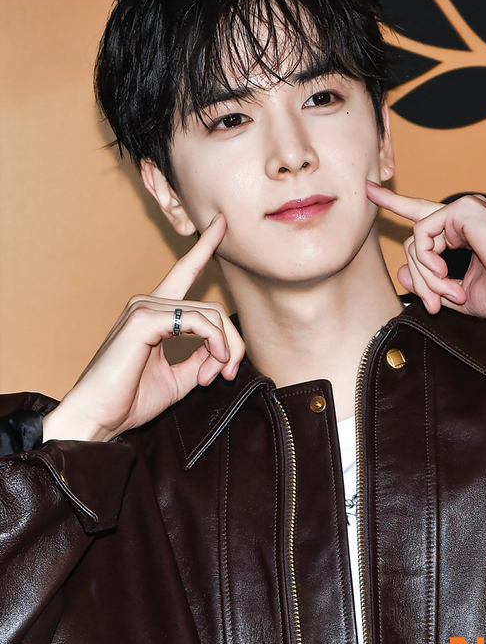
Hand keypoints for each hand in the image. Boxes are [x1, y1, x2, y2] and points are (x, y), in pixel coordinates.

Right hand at [42, 214, 244, 442]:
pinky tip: (210, 368)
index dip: (204, 247)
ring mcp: (143, 307)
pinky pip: (198, 322)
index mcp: (153, 312)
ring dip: (224, 348)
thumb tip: (224, 348)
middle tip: (228, 374)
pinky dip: (214, 343)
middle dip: (232, 343)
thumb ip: (201, 357)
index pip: (184, 272)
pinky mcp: (143, 319)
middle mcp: (147, 303)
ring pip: (211, 314)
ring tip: (214, 377)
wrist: (96, 419)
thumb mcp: (179, 377)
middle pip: (213, 308)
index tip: (221, 224)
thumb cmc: (129, 400)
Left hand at [366, 181, 485, 326]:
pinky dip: (429, 262)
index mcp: (466, 229)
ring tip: (450, 295)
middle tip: (433, 305)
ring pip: (416, 241)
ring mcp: (464, 208)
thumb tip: (401, 271)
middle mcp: (464, 213)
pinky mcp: (463, 209)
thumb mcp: (459, 293)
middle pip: (415, 240)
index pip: (422, 215)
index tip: (371, 189)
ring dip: (427, 277)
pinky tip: (447, 275)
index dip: (394, 202)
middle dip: (419, 278)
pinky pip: (422, 234)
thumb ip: (430, 281)